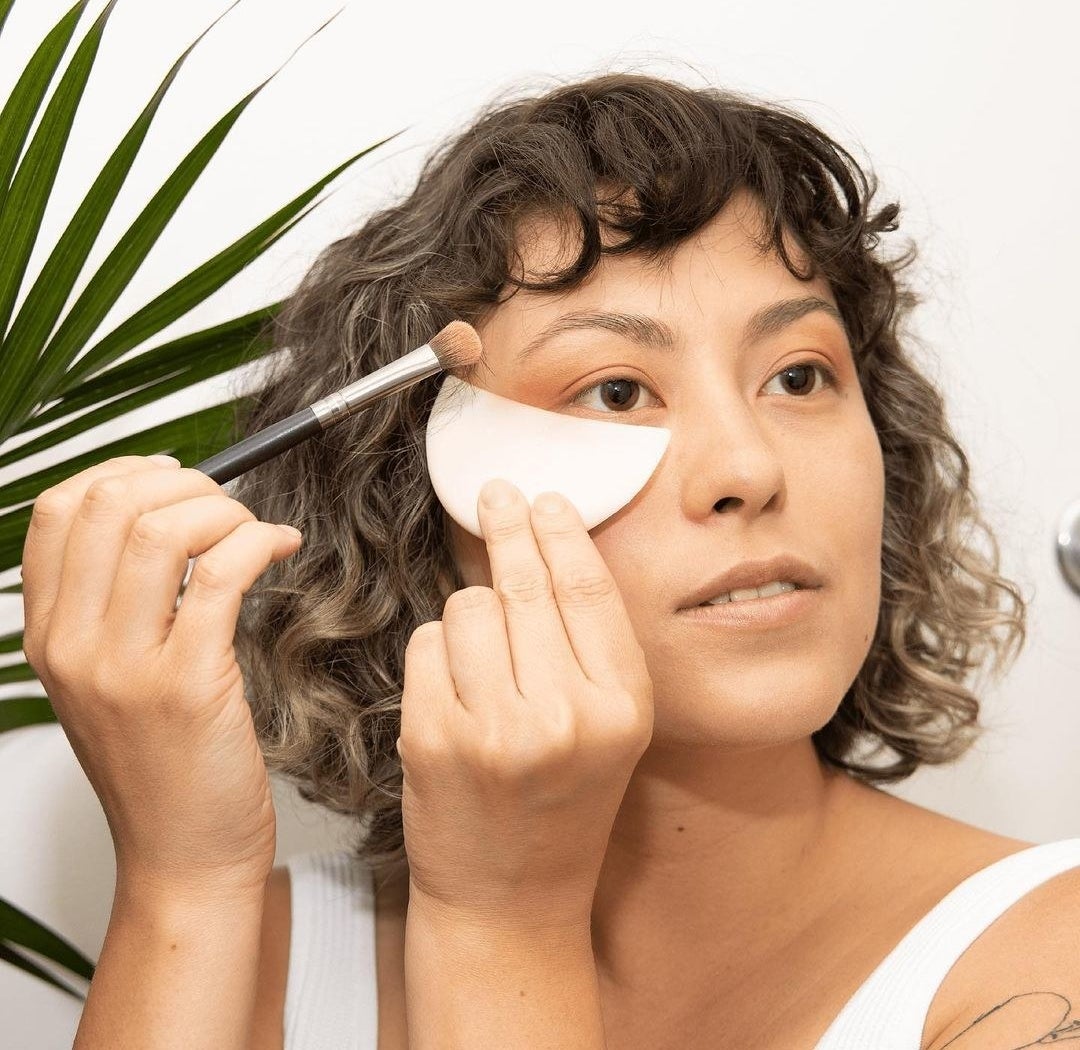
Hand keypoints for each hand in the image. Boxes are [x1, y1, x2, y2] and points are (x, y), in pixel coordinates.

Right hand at [20, 455, 303, 900]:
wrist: (184, 856)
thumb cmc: (163, 766)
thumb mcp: (111, 682)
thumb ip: (117, 606)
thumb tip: (167, 518)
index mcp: (49, 637)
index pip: (58, 510)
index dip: (124, 472)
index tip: (175, 477)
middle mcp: (74, 646)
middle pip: (112, 505)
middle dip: (185, 484)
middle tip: (226, 504)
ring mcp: (126, 667)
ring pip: (165, 530)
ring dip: (226, 510)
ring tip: (254, 531)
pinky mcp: (188, 685)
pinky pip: (225, 573)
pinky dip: (261, 542)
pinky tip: (281, 548)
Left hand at [398, 478, 653, 933]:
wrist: (509, 899)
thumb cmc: (560, 805)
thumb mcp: (605, 727)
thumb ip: (584, 645)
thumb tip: (540, 545)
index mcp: (622, 709)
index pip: (587, 590)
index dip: (560, 532)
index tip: (542, 499)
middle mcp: (566, 717)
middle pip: (525, 587)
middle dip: (507, 530)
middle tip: (495, 495)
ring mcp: (496, 731)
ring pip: (467, 608)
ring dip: (467, 616)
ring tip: (482, 663)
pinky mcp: (434, 740)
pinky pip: (426, 644)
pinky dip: (434, 652)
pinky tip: (453, 691)